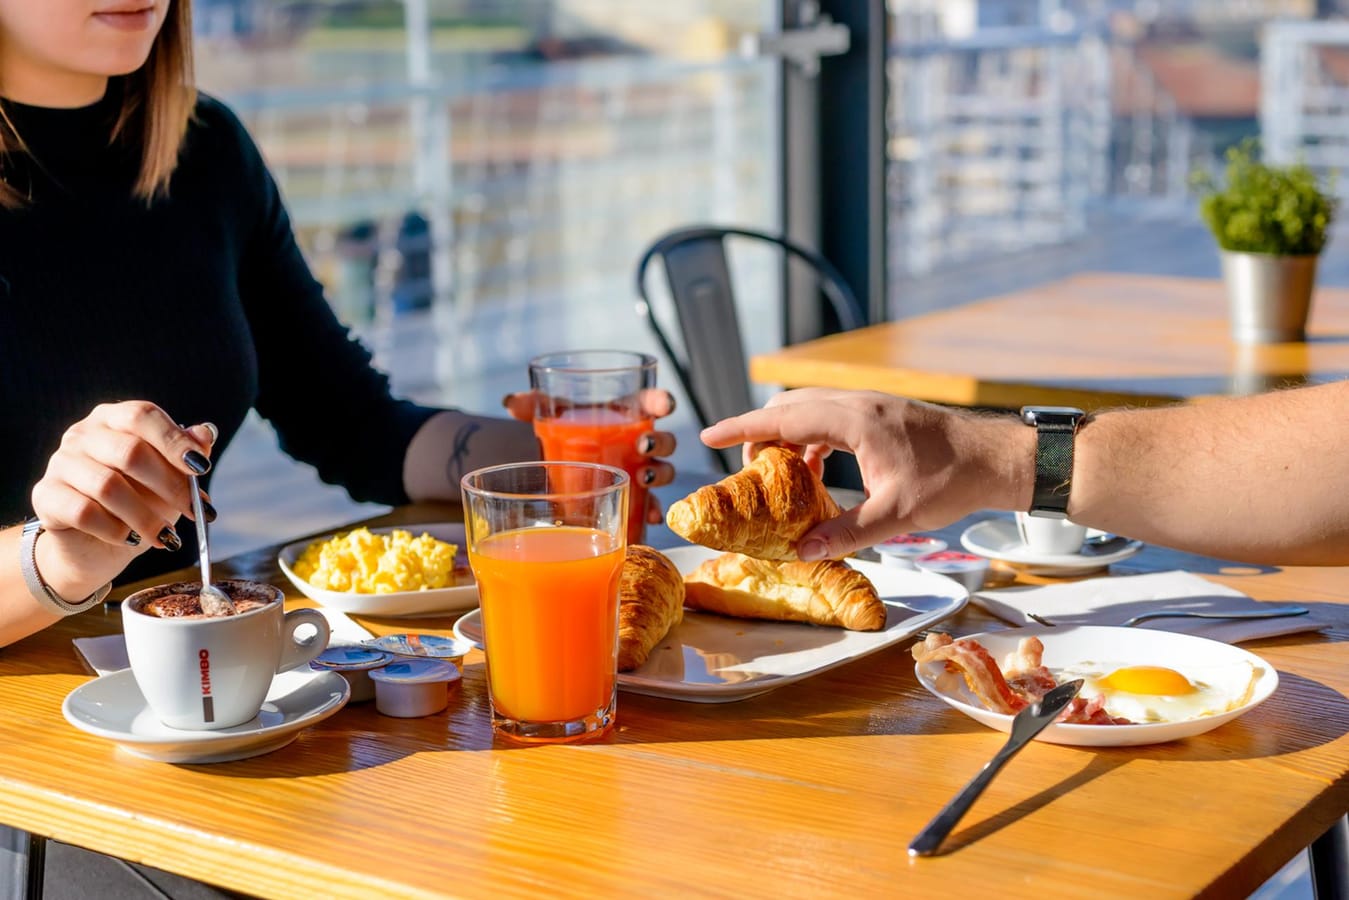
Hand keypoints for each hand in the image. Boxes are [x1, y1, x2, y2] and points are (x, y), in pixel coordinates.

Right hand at [29, 401, 216, 593]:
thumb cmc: (137, 502)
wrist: (93, 545)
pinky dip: (116, 530)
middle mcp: (83, 434)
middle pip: (129, 451)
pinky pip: (84, 512)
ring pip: (108, 486)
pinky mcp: (45, 496)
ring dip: (146, 517)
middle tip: (196, 512)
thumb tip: (205, 433)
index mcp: (114, 419)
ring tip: (168, 538)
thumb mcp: (169, 479)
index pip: (142, 415)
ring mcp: (60, 463)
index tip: (202, 468)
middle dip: (170, 485)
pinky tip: (133, 540)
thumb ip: (186, 455)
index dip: (174, 440)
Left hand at [502, 388, 677, 523]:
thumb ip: (533, 403)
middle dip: (661, 442)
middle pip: (663, 440)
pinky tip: (649, 518)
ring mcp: (636, 470)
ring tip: (645, 478)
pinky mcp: (629, 496)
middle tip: (644, 445)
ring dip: (660, 474)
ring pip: (663, 471)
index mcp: (625, 412)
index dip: (661, 401)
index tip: (664, 406)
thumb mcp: (549, 412)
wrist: (555, 460)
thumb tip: (511, 402)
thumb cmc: (563, 427)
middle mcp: (637, 441)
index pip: (650, 402)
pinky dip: (651, 510)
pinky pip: (648, 504)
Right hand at [699, 388, 1026, 559]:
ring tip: (778, 476)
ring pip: (810, 409)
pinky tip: (817, 472)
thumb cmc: (951, 481)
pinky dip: (811, 439)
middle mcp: (858, 403)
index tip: (708, 434)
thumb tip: (801, 552)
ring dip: (787, 436)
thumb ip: (846, 533)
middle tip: (746, 470)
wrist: (997, 459)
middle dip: (761, 433)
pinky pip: (830, 417)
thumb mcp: (896, 514)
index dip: (742, 427)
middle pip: (791, 407)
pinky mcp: (880, 413)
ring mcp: (870, 404)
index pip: (785, 417)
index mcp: (856, 420)